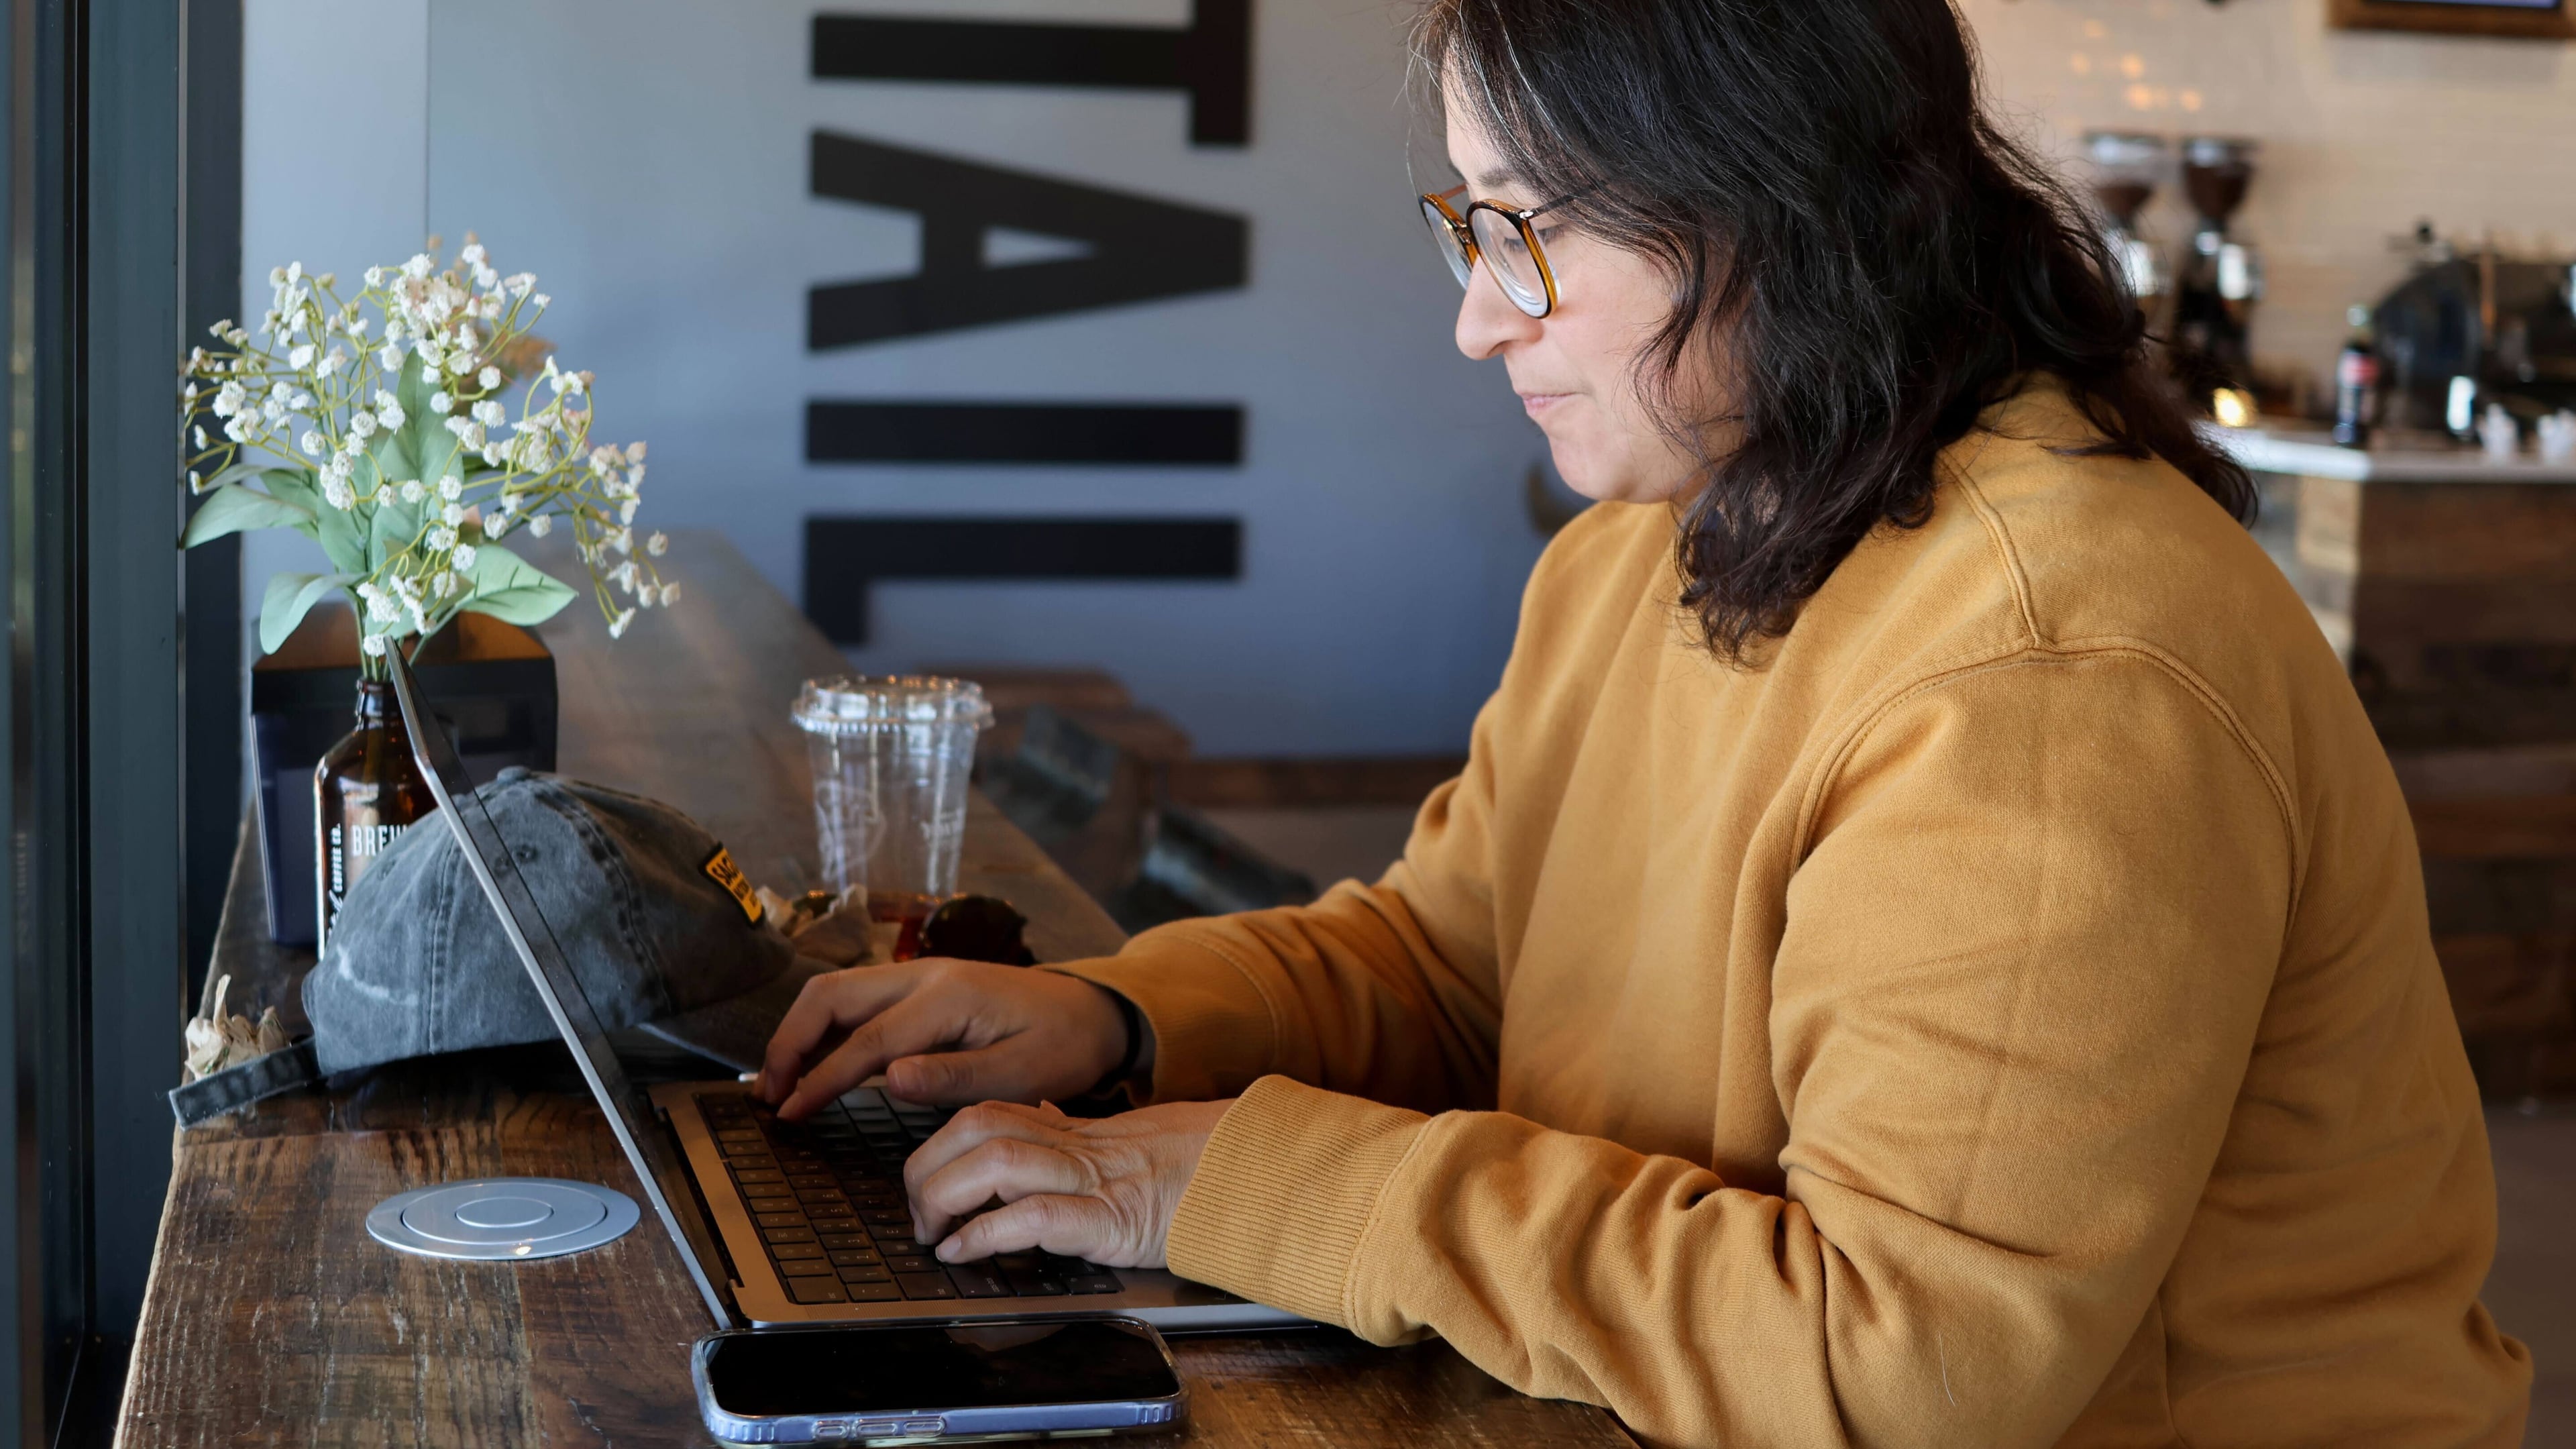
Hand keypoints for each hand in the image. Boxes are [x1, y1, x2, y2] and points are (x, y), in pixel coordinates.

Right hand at [755, 959, 1132, 1117]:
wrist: (1094, 1011)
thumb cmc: (1064, 1046)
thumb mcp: (1023, 1073)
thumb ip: (956, 1077)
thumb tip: (890, 1079)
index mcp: (949, 996)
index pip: (867, 1040)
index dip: (821, 1078)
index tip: (788, 1113)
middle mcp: (925, 975)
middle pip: (831, 996)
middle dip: (790, 1043)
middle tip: (769, 1097)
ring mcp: (920, 975)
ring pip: (837, 993)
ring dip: (801, 1033)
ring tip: (781, 1085)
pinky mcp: (920, 988)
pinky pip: (858, 1001)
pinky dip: (825, 1029)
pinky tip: (816, 1066)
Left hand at [905, 1098, 1232, 1269]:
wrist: (1245, 1179)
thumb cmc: (1185, 1169)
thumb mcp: (1118, 1142)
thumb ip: (1070, 1133)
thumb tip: (1032, 1117)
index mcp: (1070, 1132)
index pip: (984, 1113)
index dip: (939, 1145)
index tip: (923, 1184)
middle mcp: (1073, 1148)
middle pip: (974, 1129)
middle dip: (927, 1170)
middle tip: (918, 1216)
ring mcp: (1090, 1180)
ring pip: (994, 1161)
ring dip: (944, 1197)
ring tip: (933, 1234)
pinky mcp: (1108, 1220)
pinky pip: (1033, 1216)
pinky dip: (985, 1234)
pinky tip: (965, 1252)